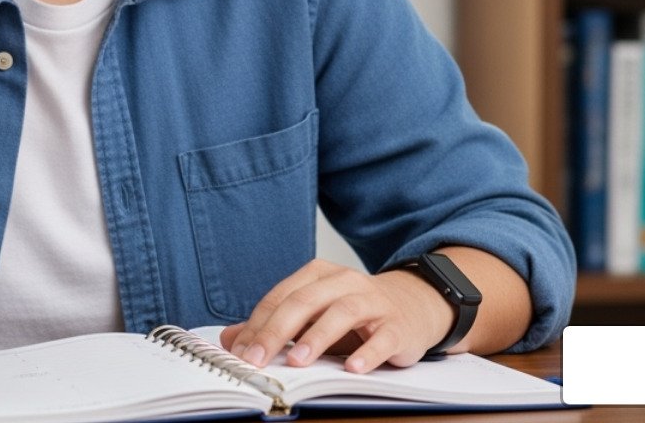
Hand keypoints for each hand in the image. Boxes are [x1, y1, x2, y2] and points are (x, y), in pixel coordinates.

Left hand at [219, 259, 455, 373]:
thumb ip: (272, 326)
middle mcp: (344, 282)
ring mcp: (372, 302)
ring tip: (298, 361)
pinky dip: (366, 353)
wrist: (412, 306)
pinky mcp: (397, 326)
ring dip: (317, 337)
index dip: (258, 325)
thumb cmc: (354, 314)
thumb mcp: (311, 315)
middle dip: (277, 331)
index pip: (281, 297)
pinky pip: (381, 339)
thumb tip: (231, 341)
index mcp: (318, 276)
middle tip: (258, 358)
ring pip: (342, 313)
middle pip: (305, 301)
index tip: (240, 352)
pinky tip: (351, 369)